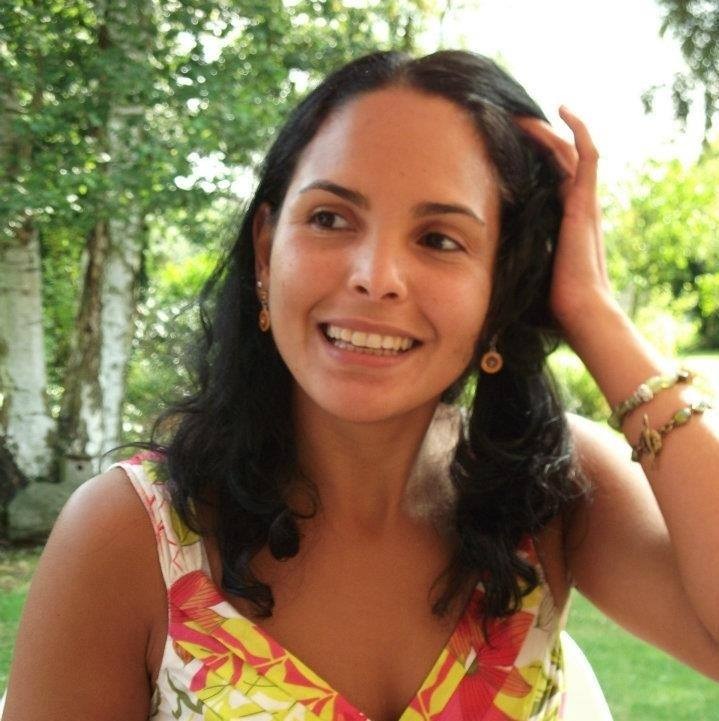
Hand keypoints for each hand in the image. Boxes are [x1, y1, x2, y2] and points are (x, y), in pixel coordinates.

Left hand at [516, 107, 614, 345]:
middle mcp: (575, 208)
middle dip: (534, 141)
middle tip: (507, 124)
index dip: (528, 163)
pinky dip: (578, 130)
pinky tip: (562, 110)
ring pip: (569, 153)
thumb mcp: (520, 277)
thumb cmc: (551, 306)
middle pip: (557, 162)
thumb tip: (467, 278)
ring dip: (547, 131)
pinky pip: (587, 155)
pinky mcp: (586, 203)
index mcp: (560, 223)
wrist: (578, 313)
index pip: (546, 181)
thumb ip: (503, 267)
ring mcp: (583, 203)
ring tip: (521, 115)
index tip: (501, 150)